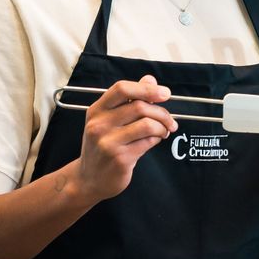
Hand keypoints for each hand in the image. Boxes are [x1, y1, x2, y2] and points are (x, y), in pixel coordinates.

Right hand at [70, 75, 175, 203]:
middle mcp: (99, 124)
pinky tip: (155, 141)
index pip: (122, 89)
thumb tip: (150, 80)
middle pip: (140, 107)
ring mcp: (108, 142)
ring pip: (147, 125)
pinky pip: (148, 142)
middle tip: (170, 121)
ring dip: (163, 127)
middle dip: (162, 113)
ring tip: (164, 132)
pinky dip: (157, 140)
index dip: (146, 88)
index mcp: (97, 110)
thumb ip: (130, 100)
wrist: (88, 179)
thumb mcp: (109, 120)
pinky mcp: (119, 158)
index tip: (165, 93)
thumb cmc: (103, 146)